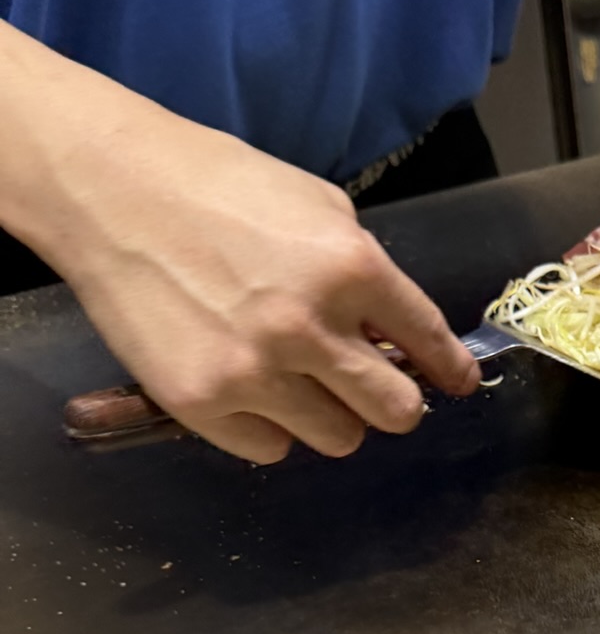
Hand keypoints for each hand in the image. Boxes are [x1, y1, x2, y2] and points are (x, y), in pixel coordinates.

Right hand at [52, 101, 478, 463]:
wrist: (110, 189)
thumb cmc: (216, 184)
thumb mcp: (317, 206)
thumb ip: (364, 272)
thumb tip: (395, 332)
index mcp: (351, 268)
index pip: (429, 343)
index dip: (450, 370)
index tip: (455, 382)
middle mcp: (310, 327)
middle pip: (397, 412)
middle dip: (394, 401)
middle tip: (370, 386)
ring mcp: (254, 372)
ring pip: (338, 439)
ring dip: (330, 416)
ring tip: (298, 381)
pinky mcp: (201, 403)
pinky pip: (269, 449)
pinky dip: (267, 427)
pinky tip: (247, 386)